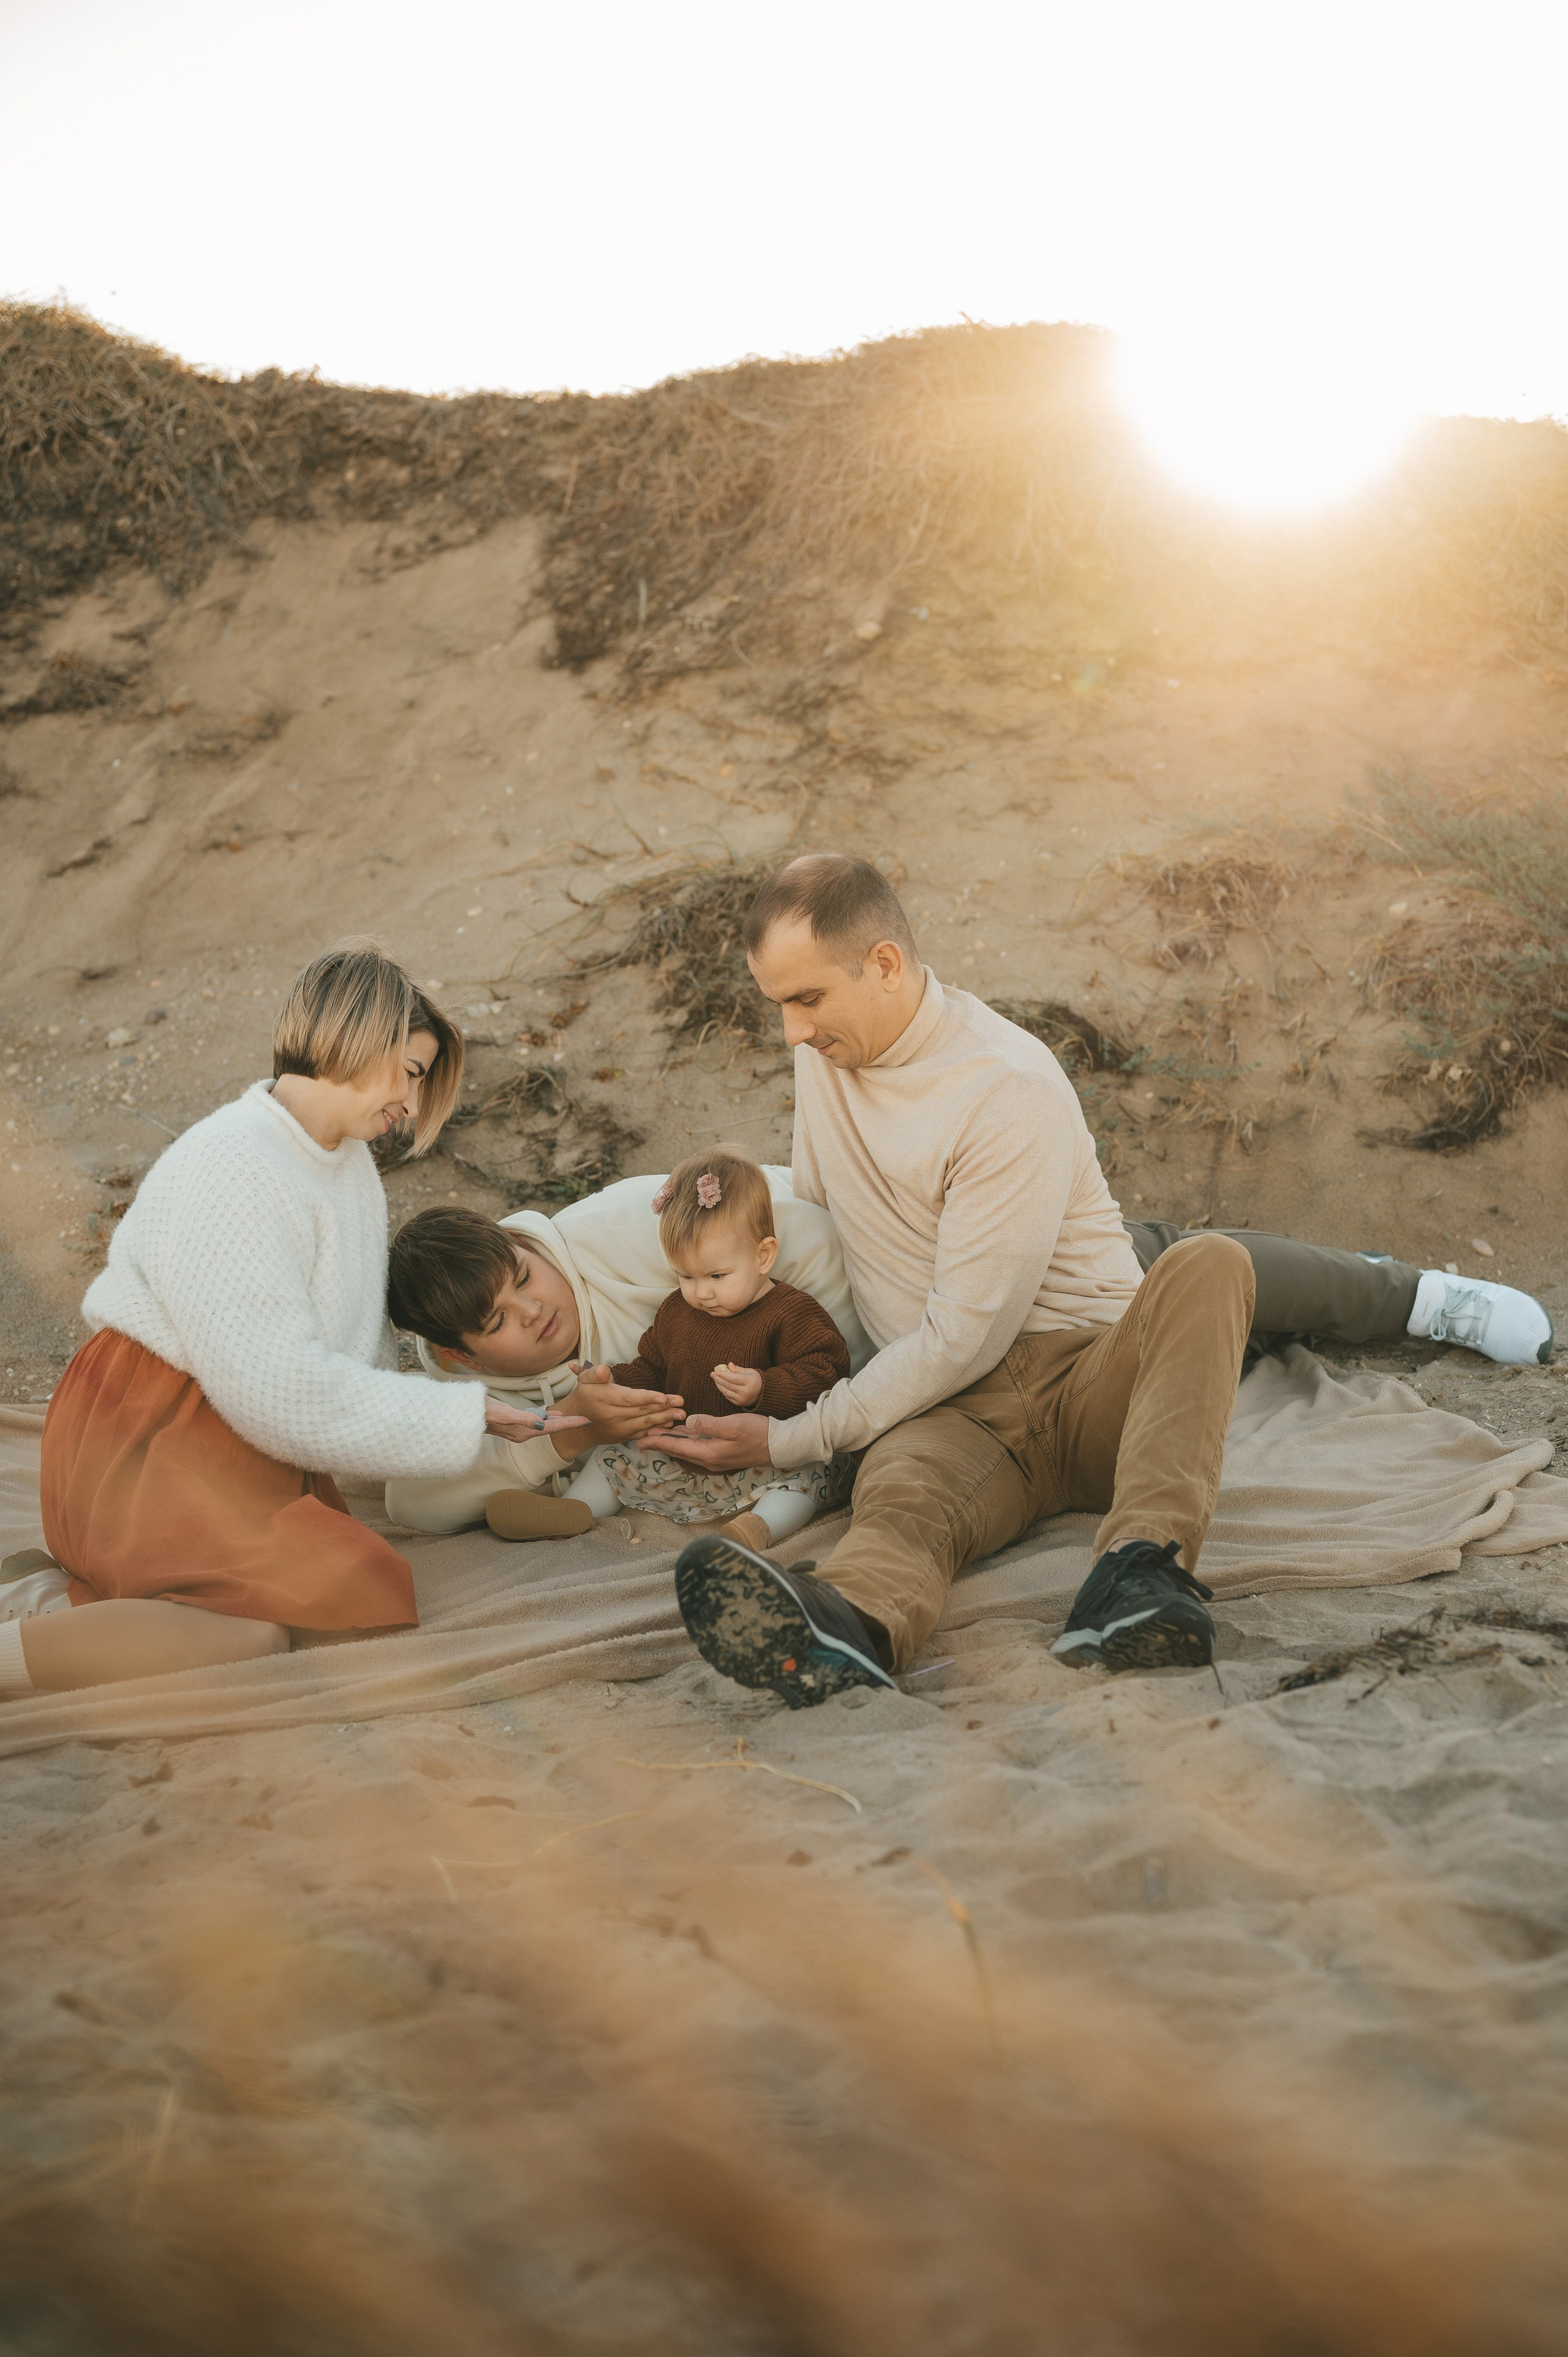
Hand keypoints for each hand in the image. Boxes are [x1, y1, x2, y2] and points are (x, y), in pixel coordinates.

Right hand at [485, 1398, 588, 1442]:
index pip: (554, 1428)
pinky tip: (552, 1415)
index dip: (571, 1423)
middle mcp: (525, 1433)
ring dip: (561, 1422)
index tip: (587, 1420)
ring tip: (575, 1418)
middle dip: (570, 1424)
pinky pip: (537, 1422)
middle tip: (587, 1419)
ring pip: (547, 1425)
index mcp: (525, 1432)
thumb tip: (543, 1424)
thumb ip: (524, 1419)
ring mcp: (520, 1429)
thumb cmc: (486, 1412)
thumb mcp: (505, 1414)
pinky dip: (548, 1419)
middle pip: (553, 1428)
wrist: (469, 1414)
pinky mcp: (516, 1423)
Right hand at [560, 1363, 686, 1454]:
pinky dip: (656, 1430)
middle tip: (681, 1404)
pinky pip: (642, 1434)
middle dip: (663, 1408)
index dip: (648, 1398)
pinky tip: (669, 1424)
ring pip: (644, 1423)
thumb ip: (595, 1373)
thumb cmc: (584, 1397)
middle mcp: (612, 1416)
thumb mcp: (584, 1380)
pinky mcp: (623, 1437)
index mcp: (604, 1399)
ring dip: (664, 1419)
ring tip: (681, 1414)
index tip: (665, 1397)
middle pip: (641, 1411)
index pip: (629, 1399)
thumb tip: (606, 1371)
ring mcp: (618, 1429)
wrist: (575, 1427)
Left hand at [647, 1412, 772, 1469]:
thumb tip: (687, 1422)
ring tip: (658, 1434)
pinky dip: (687, 1440)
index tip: (641, 1440)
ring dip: (673, 1441)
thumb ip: (708, 1424)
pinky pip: (698, 1447)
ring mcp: (717, 1458)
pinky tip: (683, 1434)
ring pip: (688, 1449)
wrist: (779, 1445)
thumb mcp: (732, 1425)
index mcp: (708, 1453)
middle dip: (661, 1443)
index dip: (658, 1442)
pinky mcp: (723, 1453)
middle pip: (679, 1450)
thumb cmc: (757, 1433)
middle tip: (643, 1437)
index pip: (676, 1447)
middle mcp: (710, 1459)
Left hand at [711, 1361, 762, 1406]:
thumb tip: (728, 1365)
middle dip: (718, 1378)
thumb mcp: (750, 1372)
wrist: (763, 1393)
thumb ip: (738, 1369)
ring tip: (714, 1378)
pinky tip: (720, 1384)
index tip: (717, 1371)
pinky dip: (723, 1390)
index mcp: (749, 1382)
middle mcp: (744, 1392)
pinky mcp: (738, 1403)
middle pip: (728, 1385)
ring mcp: (741, 1399)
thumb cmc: (756, 1380)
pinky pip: (727, 1396)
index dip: (724, 1374)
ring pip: (726, 1391)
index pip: (734, 1378)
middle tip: (713, 1373)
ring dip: (718, 1384)